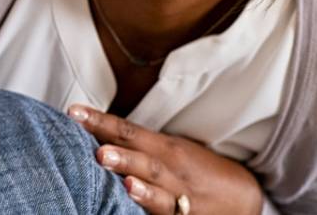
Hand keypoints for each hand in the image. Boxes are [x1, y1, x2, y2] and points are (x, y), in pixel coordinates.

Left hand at [70, 105, 262, 214]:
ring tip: (125, 183)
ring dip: (141, 188)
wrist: (242, 197)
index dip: (101, 122)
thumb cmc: (196, 170)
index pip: (128, 131)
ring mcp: (180, 197)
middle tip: (98, 152)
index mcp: (165, 148)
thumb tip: (95, 133)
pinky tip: (141, 206)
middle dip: (121, 156)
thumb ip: (136, 144)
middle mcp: (172, 170)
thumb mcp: (170, 150)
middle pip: (143, 160)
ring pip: (159, 192)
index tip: (73, 112)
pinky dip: (155, 211)